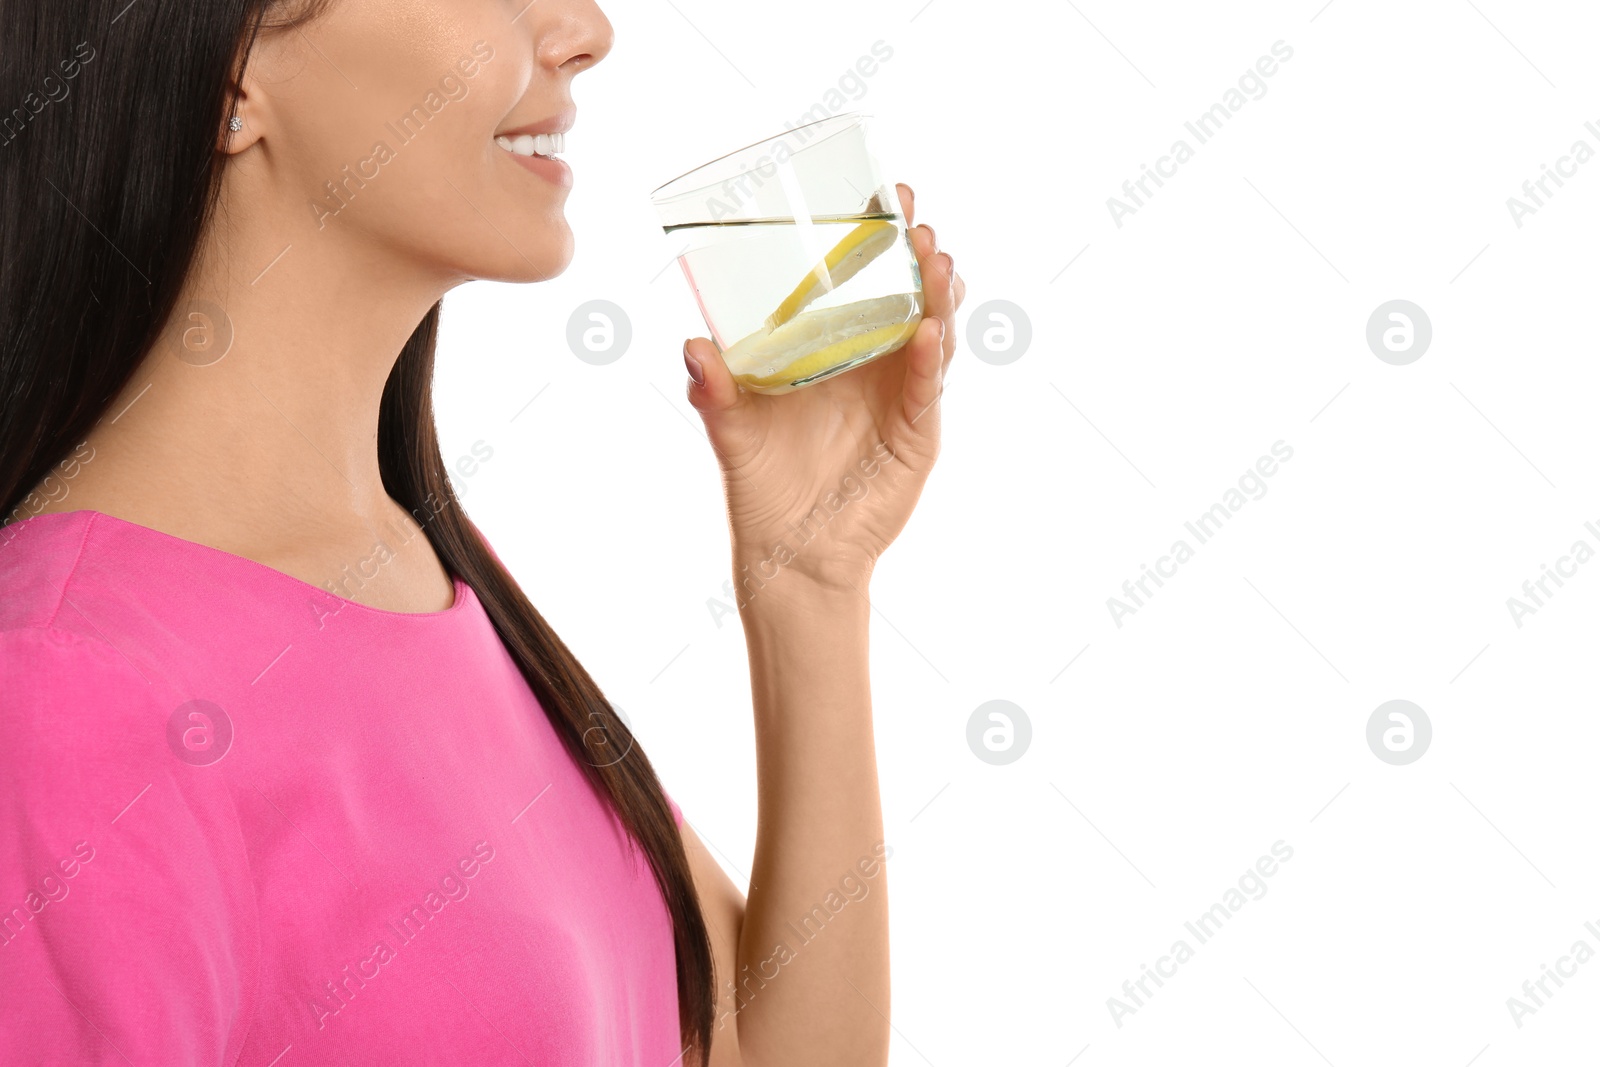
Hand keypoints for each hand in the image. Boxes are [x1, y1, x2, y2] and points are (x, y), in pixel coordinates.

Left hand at [683, 183, 964, 599]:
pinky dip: (931, 360)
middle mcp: (876, 366)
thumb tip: (692, 346)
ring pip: (933, 333)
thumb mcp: (732, 431)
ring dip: (936, 294)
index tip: (879, 193)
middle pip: (911, 297)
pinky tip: (929, 332)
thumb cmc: (764, 489)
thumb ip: (715, 391)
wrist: (790, 555)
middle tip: (913, 216)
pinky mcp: (916, 435)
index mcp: (837, 352)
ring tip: (934, 257)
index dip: (879, 240)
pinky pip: (928, 390)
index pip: (866, 284)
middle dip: (918, 255)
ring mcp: (902, 398)